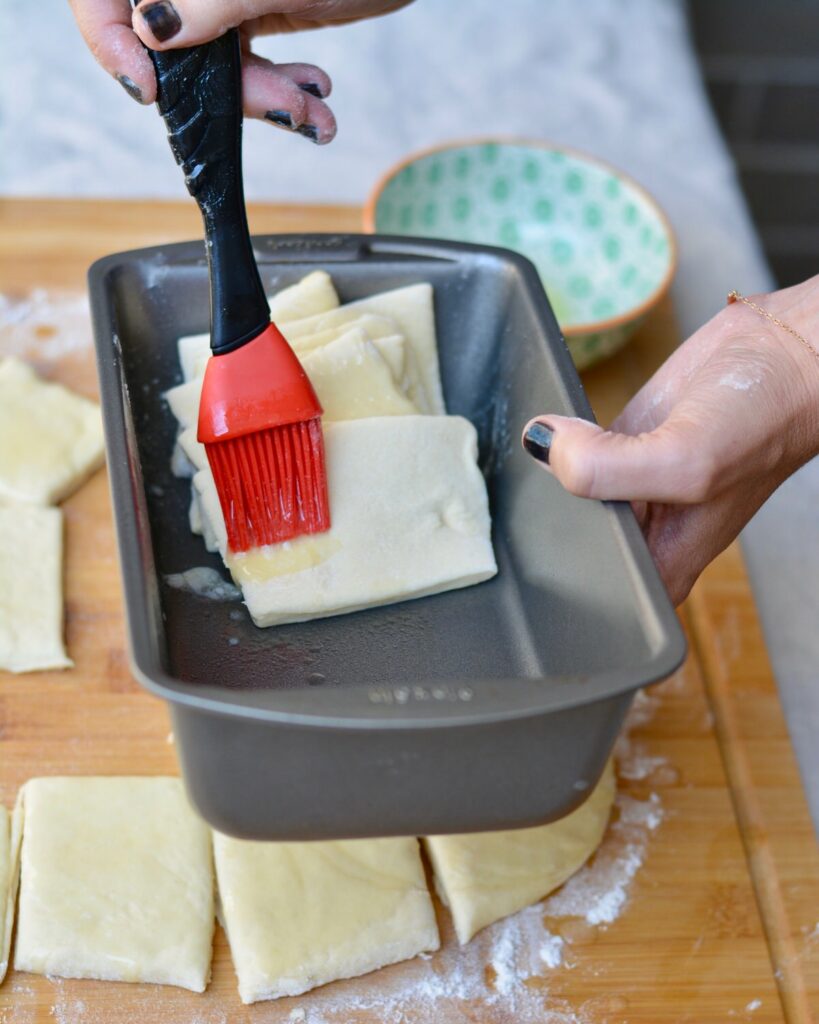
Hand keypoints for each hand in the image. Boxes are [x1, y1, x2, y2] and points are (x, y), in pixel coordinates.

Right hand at [69, 0, 412, 142]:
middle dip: (222, 87)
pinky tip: (316, 100)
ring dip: (263, 100)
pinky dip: (280, 94)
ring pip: (210, 63)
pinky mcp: (251, 13)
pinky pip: (245, 67)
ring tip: (311, 111)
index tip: (148, 89)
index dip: (110, 36)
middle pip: (164, 38)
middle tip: (280, 106)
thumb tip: (151, 30)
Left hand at [522, 277, 818, 604]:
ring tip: (537, 454)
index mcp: (660, 564)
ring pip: (560, 490)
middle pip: (565, 540)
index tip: (529, 542)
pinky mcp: (617, 441)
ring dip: (545, 471)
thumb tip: (543, 446)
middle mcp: (639, 530)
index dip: (556, 567)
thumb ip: (607, 467)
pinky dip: (555, 436)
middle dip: (541, 516)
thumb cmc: (763, 422)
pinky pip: (566, 448)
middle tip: (525, 489)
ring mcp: (625, 484)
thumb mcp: (687, 461)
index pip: (587, 593)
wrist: (782, 351)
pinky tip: (549, 428)